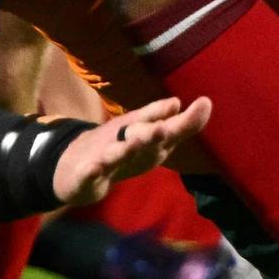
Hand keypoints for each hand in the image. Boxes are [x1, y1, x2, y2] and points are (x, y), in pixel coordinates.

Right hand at [51, 94, 211, 208]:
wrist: (74, 166)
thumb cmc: (118, 146)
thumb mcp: (147, 136)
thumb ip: (172, 122)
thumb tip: (193, 102)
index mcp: (141, 130)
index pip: (165, 122)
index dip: (185, 118)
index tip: (204, 103)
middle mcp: (123, 139)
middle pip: (140, 134)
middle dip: (153, 130)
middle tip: (165, 127)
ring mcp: (103, 156)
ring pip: (116, 153)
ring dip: (126, 147)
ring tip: (136, 142)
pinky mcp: (86, 175)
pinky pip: (89, 174)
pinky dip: (92, 171)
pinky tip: (95, 169)